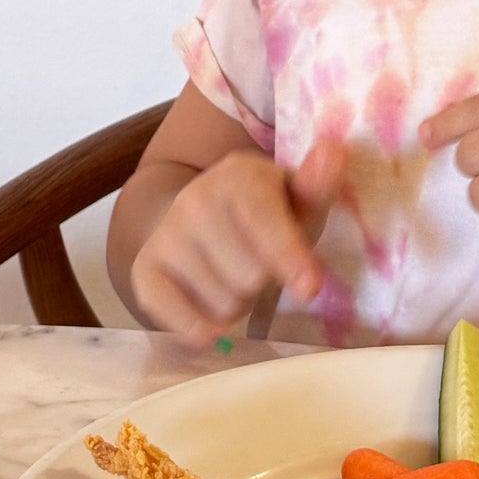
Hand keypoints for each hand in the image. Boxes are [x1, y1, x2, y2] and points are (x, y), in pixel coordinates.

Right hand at [129, 141, 345, 347]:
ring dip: (238, 304)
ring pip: (223, 303)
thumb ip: (318, 183)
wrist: (198, 216)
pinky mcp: (145, 269)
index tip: (311, 288)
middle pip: (249, 275)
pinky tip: (210, 316)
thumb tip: (333, 152)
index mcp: (237, 176)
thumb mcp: (297, 197)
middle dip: (264, 281)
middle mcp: (194, 200)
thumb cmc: (264, 212)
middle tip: (260, 266)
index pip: (264, 222)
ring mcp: (166, 235)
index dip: (289, 258)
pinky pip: (177, 318)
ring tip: (235, 278)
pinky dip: (200, 327)